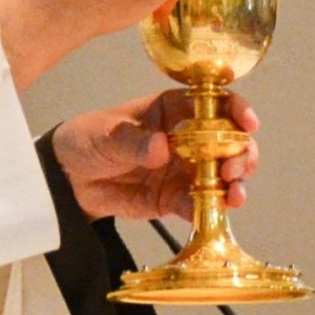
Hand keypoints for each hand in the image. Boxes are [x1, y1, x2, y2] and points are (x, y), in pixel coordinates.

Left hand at [49, 90, 258, 221]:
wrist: (66, 178)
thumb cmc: (87, 140)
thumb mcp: (106, 135)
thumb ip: (133, 142)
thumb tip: (162, 148)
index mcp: (171, 110)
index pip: (212, 103)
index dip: (235, 109)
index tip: (247, 123)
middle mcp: (186, 138)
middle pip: (228, 141)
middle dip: (241, 153)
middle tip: (234, 168)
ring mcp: (183, 169)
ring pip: (222, 175)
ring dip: (234, 184)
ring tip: (233, 194)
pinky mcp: (175, 198)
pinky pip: (201, 204)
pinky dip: (211, 209)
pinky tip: (213, 212)